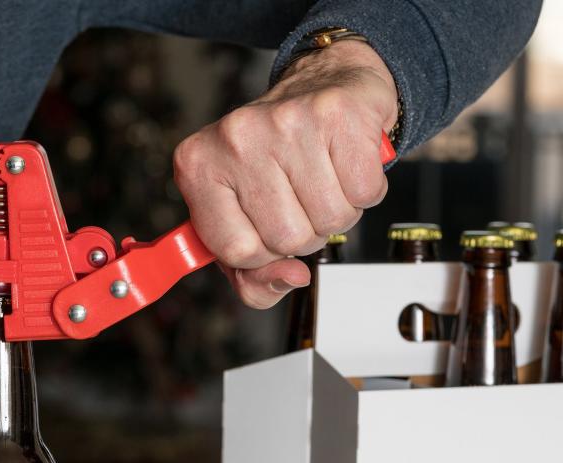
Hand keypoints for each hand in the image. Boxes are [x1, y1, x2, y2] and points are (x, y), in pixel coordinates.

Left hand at [173, 40, 396, 308]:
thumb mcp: (245, 220)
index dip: (262, 252)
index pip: (235, 251)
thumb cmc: (279, 157)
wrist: (324, 84)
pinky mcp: (336, 115)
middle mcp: (235, 138)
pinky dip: (364, 189)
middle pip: (286, 239)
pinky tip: (346, 164)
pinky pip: (364, 193)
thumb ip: (252, 276)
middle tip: (301, 195)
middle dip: (305, 232)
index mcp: (198, 167)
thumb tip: (292, 277)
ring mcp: (285, 123)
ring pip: (329, 220)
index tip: (266, 225)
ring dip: (337, 211)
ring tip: (324, 178)